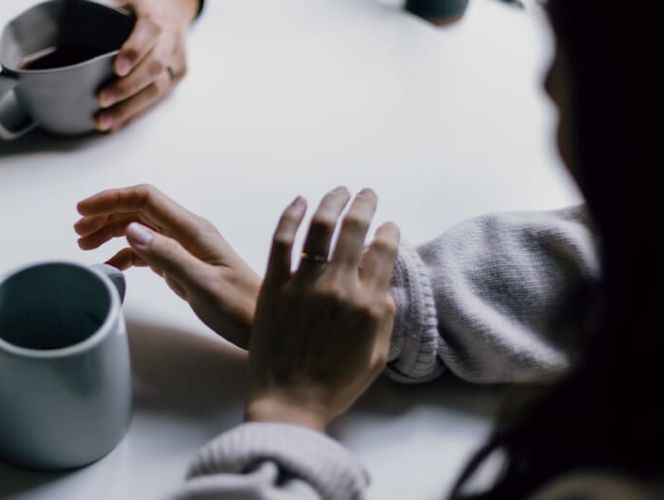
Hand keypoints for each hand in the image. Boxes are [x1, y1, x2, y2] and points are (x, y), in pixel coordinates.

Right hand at [75, 185, 259, 347]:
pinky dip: (126, 254)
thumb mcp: (203, 286)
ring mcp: (186, 248)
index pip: (146, 199)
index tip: (82, 210)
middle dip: (106, 215)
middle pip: (139, 210)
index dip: (112, 199)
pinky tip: (112, 266)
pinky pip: (149, 251)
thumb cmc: (240, 308)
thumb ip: (168, 257)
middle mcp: (188, 233)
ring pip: (141, 229)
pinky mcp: (184, 265)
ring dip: (112, 232)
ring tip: (87, 246)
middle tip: (78, 232)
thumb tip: (132, 230)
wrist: (263, 326)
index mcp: (193, 230)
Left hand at [95, 0, 198, 131]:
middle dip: (127, 87)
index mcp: (157, 18)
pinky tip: (117, 124)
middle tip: (102, 99)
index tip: (117, 68)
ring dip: (129, 108)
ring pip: (157, 89)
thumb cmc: (143, 6)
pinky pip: (157, 99)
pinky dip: (135, 114)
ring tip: (105, 121)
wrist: (175, 11)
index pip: (149, 33)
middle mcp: (171, 42)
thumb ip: (107, 7)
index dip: (134, 51)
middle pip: (154, 68)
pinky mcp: (176, 78)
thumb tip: (75, 16)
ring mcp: (176, 62)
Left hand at [244, 188, 399, 431]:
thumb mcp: (376, 355)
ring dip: (333, 202)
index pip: (384, 252)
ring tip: (339, 191)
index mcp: (369, 304)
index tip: (388, 226)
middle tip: (366, 194)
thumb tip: (384, 285)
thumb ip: (384, 316)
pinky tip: (300, 202)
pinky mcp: (274, 286)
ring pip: (320, 227)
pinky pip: (282, 240)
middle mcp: (339, 287)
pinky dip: (291, 215)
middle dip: (364, 205)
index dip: (388, 232)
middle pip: (355, 230)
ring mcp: (304, 284)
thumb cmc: (334, 385)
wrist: (289, 402)